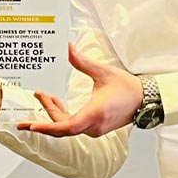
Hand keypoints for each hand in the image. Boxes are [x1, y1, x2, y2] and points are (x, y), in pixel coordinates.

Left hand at [18, 42, 142, 137]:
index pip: (66, 126)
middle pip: (62, 125)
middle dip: (47, 111)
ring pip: (67, 127)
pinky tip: (58, 104)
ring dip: (54, 113)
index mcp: (94, 114)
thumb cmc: (128, 88)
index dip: (47, 127)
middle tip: (38, 94)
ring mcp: (95, 129)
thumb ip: (82, 62)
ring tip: (46, 96)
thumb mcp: (103, 72)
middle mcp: (93, 126)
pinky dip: (63, 117)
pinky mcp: (96, 128)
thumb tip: (69, 49)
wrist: (145, 99)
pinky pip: (74, 126)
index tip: (32, 126)